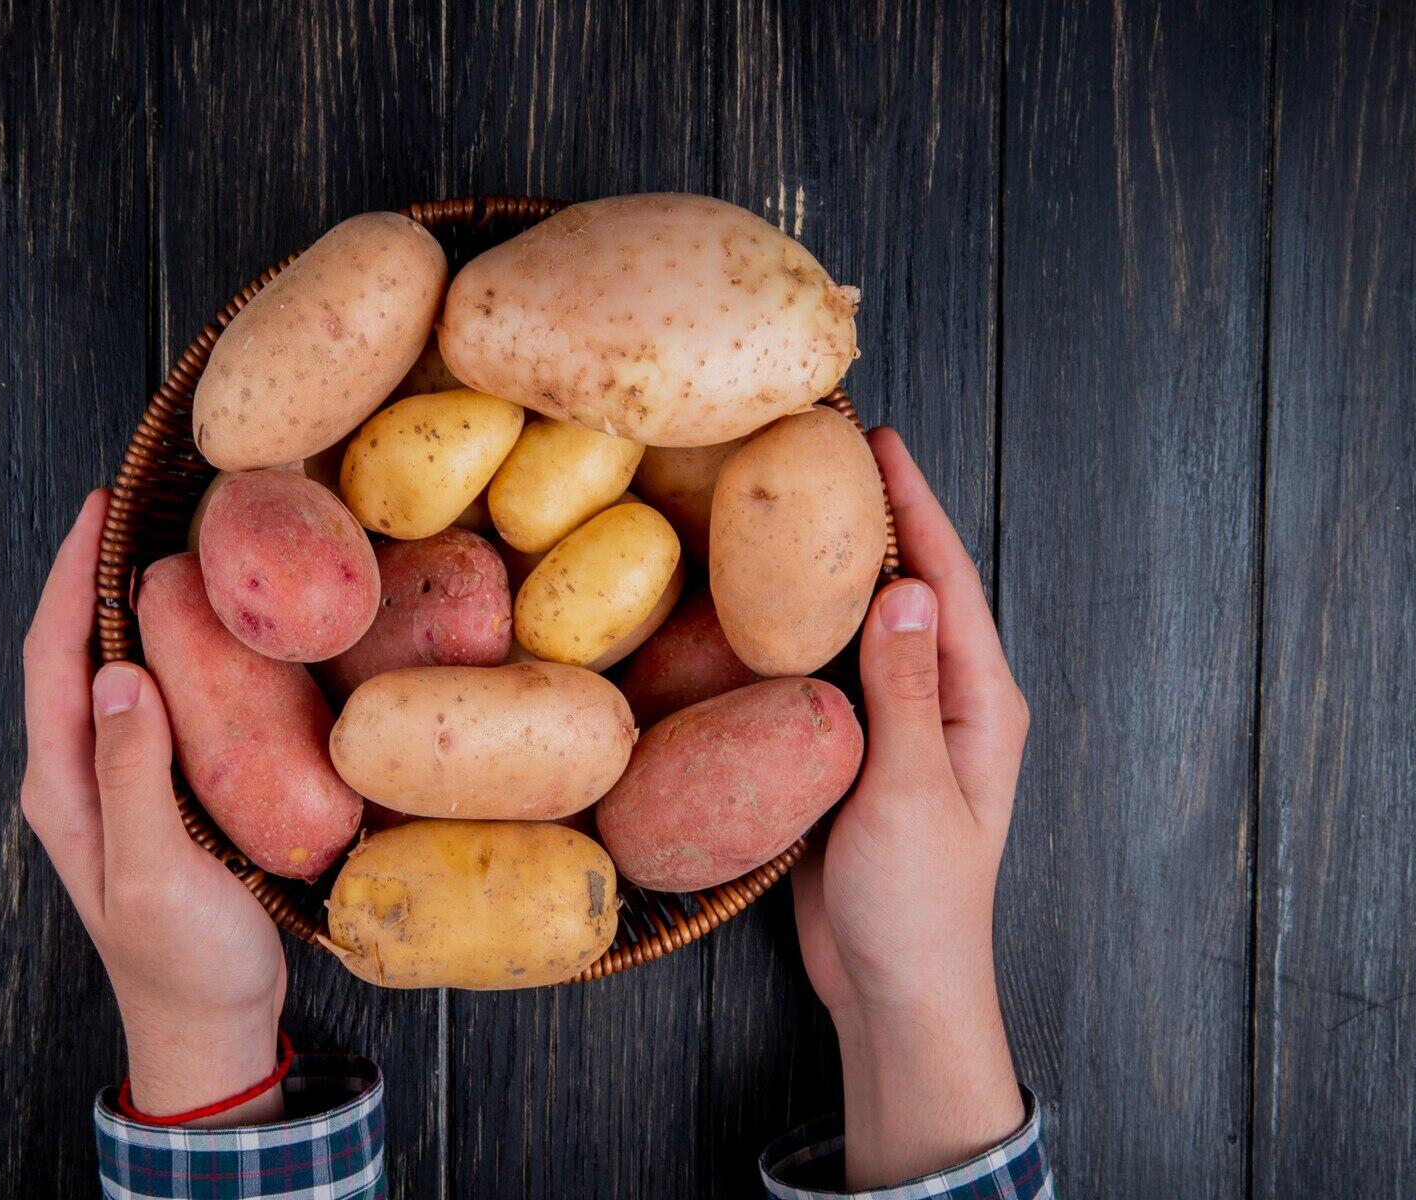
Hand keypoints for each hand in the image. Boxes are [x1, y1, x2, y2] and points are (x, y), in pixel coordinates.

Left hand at [21, 490, 288, 1124]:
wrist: (209, 1027)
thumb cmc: (184, 962)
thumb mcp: (156, 871)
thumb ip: (131, 776)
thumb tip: (118, 673)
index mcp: (62, 786)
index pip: (52, 656)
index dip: (71, 576)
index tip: (101, 507)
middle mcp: (75, 775)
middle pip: (71, 650)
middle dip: (95, 571)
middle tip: (143, 505)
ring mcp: (112, 784)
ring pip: (108, 671)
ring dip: (128, 605)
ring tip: (172, 546)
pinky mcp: (153, 794)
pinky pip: (150, 702)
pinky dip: (167, 650)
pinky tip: (208, 633)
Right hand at [792, 429, 1028, 1187]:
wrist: (896, 991)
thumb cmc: (921, 904)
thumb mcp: (913, 791)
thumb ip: (906, 691)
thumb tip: (903, 587)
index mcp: (978, 700)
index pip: (946, 579)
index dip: (913, 505)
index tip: (876, 438)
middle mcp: (942, 700)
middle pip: (907, 588)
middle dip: (871, 519)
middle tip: (817, 454)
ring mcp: (896, 727)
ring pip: (860, 628)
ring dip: (828, 572)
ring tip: (778, 512)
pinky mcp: (851, 756)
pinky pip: (824, 676)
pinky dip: (795, 634)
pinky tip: (752, 609)